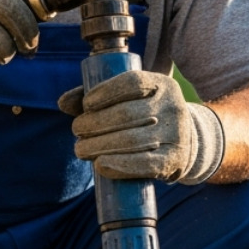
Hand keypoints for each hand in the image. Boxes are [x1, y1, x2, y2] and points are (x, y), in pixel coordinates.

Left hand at [58, 70, 224, 183]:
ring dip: (99, 146)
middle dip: (94, 124)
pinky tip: (100, 165)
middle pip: (126, 115)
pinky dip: (119, 166)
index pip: (132, 83)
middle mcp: (173, 107)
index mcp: (163, 84)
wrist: (186, 142)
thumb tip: (62, 103)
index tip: (86, 105)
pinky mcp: (174, 161)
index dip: (105, 93)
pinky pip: (145, 165)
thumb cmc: (146, 116)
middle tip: (77, 131)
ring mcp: (176, 135)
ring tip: (81, 149)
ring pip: (131, 140)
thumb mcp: (131, 99)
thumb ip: (96, 97)